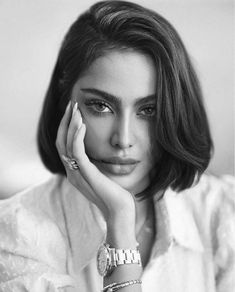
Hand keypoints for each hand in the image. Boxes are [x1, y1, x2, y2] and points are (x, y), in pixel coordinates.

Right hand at [56, 101, 135, 222]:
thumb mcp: (101, 176)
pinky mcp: (86, 175)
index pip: (64, 145)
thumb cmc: (114, 194)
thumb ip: (93, 166)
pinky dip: (77, 137)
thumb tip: (95, 155)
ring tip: (75, 109)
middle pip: (61, 142)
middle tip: (71, 104)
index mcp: (74, 172)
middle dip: (65, 121)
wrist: (120, 211)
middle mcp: (71, 172)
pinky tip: (82, 125)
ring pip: (66, 144)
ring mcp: (76, 174)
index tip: (73, 112)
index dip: (66, 128)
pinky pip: (77, 153)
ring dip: (70, 125)